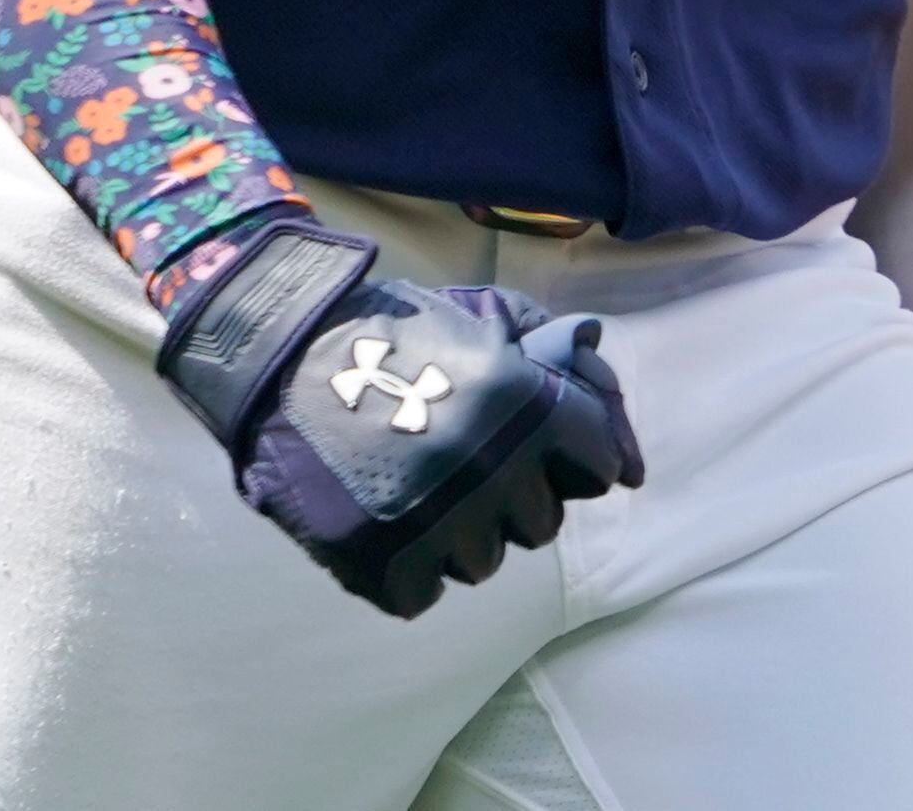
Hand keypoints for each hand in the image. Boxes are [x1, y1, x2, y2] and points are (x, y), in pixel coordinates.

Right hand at [156, 217, 643, 617]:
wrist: (278, 352)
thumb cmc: (397, 330)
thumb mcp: (495, 321)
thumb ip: (575, 377)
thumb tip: (634, 470)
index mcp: (526, 403)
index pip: (599, 465)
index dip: (565, 452)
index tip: (526, 438)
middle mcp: (490, 467)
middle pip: (543, 522)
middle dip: (512, 492)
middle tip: (458, 454)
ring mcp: (436, 521)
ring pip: (486, 561)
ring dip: (459, 530)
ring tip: (412, 479)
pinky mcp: (383, 563)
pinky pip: (426, 592)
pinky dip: (408, 564)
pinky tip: (382, 513)